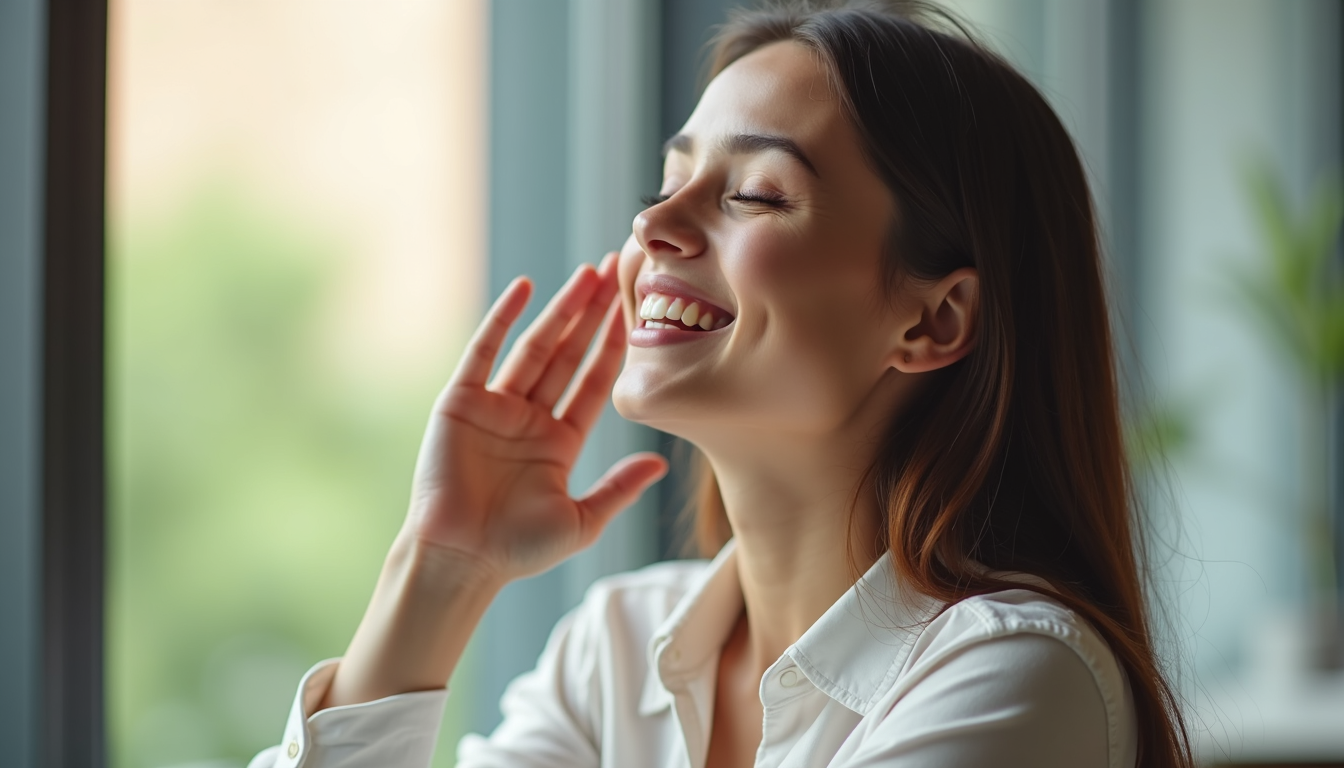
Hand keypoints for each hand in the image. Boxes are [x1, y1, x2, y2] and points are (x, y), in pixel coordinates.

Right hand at [404, 253, 667, 584]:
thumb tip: (662, 465)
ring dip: (560, 310)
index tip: (636, 312)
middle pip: (568, 355)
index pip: (594, 383)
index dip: (614, 347)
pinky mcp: (461, 402)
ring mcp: (495, 407)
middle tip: (615, 272)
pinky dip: (502, 318)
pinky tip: (524, 288)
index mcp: (559, 442)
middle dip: (592, 315)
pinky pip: (484, 351)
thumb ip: (619, 488)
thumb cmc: (518, 550)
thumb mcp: (582, 521)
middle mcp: (529, 418)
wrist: (460, 560)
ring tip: (586, 274)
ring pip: (535, 347)